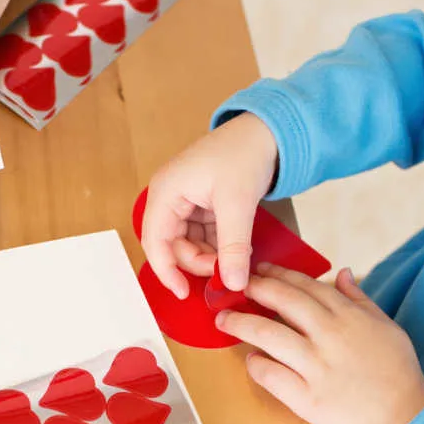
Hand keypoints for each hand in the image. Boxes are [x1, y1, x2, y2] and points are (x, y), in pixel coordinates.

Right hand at [141, 113, 278, 299]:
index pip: (155, 242)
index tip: (185, 292)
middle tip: (226, 271)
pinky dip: (218, 247)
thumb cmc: (244, 154)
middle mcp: (169, 198)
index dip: (167, 271)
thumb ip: (232, 247)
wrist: (267, 131)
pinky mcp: (202, 205)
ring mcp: (185, 202)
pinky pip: (203, 236)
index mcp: (166, 192)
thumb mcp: (237, 204)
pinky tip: (236, 250)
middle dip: (197, 262)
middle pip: (172, 246)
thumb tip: (231, 283)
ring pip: (189, 244)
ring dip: (209, 256)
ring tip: (236, 258)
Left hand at [217, 264, 423, 423]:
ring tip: (224, 320)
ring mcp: (317, 367)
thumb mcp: (387, 327)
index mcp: (349, 316)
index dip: (278, 274)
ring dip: (242, 323)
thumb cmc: (397, 373)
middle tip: (233, 285)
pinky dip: (257, 366)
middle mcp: (331, 336)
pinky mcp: (308, 399)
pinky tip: (251, 360)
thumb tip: (342, 272)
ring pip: (269, 335)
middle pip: (283, 301)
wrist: (405, 419)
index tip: (259, 270)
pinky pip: (272, 376)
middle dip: (255, 288)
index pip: (306, 285)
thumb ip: (360, 299)